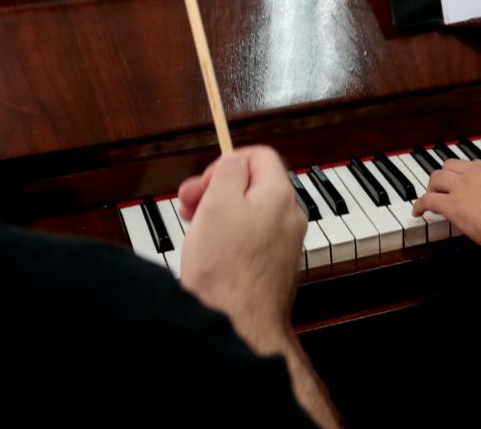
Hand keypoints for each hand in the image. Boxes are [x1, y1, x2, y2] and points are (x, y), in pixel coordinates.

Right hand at [176, 146, 306, 349]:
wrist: (239, 324)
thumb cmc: (226, 269)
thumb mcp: (218, 203)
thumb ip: (229, 173)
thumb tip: (234, 161)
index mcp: (279, 196)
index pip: (260, 156)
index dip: (227, 161)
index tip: (204, 180)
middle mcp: (289, 218)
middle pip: (254, 185)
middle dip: (218, 188)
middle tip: (191, 204)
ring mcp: (284, 244)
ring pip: (251, 213)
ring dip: (221, 212)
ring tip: (195, 228)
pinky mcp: (274, 267)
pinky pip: (252, 239)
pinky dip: (230, 237)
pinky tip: (210, 252)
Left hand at [412, 158, 480, 259]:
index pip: (472, 165)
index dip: (465, 175)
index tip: (464, 183)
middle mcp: (476, 172)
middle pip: (451, 166)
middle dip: (445, 177)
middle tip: (443, 187)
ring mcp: (462, 187)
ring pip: (436, 178)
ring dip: (431, 188)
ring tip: (430, 197)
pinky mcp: (451, 205)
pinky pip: (428, 200)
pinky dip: (419, 205)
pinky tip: (418, 211)